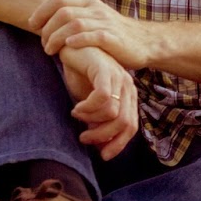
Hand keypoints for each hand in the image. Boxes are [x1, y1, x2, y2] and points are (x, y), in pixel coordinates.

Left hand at [31, 0, 156, 68]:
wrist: (145, 42)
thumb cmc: (113, 34)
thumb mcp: (93, 19)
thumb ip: (73, 16)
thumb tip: (44, 21)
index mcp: (88, 2)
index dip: (41, 11)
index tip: (32, 26)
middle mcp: (95, 9)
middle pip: (62, 12)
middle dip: (47, 28)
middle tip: (42, 44)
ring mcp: (105, 22)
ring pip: (74, 23)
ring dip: (57, 37)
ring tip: (50, 50)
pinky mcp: (113, 38)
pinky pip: (93, 35)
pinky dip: (78, 40)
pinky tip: (68, 46)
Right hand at [59, 44, 138, 160]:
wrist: (70, 46)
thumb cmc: (80, 74)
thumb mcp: (89, 102)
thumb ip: (96, 120)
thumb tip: (99, 147)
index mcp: (127, 95)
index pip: (130, 126)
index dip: (118, 143)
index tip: (102, 155)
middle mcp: (127, 86)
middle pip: (124, 123)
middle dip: (103, 136)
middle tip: (84, 138)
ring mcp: (118, 77)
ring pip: (113, 113)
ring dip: (91, 120)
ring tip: (76, 115)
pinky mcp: (106, 70)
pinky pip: (103, 98)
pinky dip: (88, 108)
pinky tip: (76, 107)